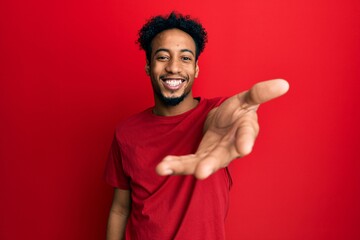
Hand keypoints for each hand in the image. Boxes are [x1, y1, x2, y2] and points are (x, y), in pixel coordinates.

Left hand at [156, 79, 289, 178]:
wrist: (225, 123)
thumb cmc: (238, 112)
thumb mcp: (247, 99)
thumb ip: (260, 93)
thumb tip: (283, 84)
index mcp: (244, 133)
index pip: (247, 136)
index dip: (246, 141)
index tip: (244, 148)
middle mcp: (229, 149)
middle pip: (220, 157)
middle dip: (209, 164)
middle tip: (201, 172)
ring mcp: (213, 155)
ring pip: (198, 163)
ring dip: (183, 167)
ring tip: (165, 168)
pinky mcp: (199, 157)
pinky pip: (187, 162)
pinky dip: (174, 164)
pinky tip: (162, 166)